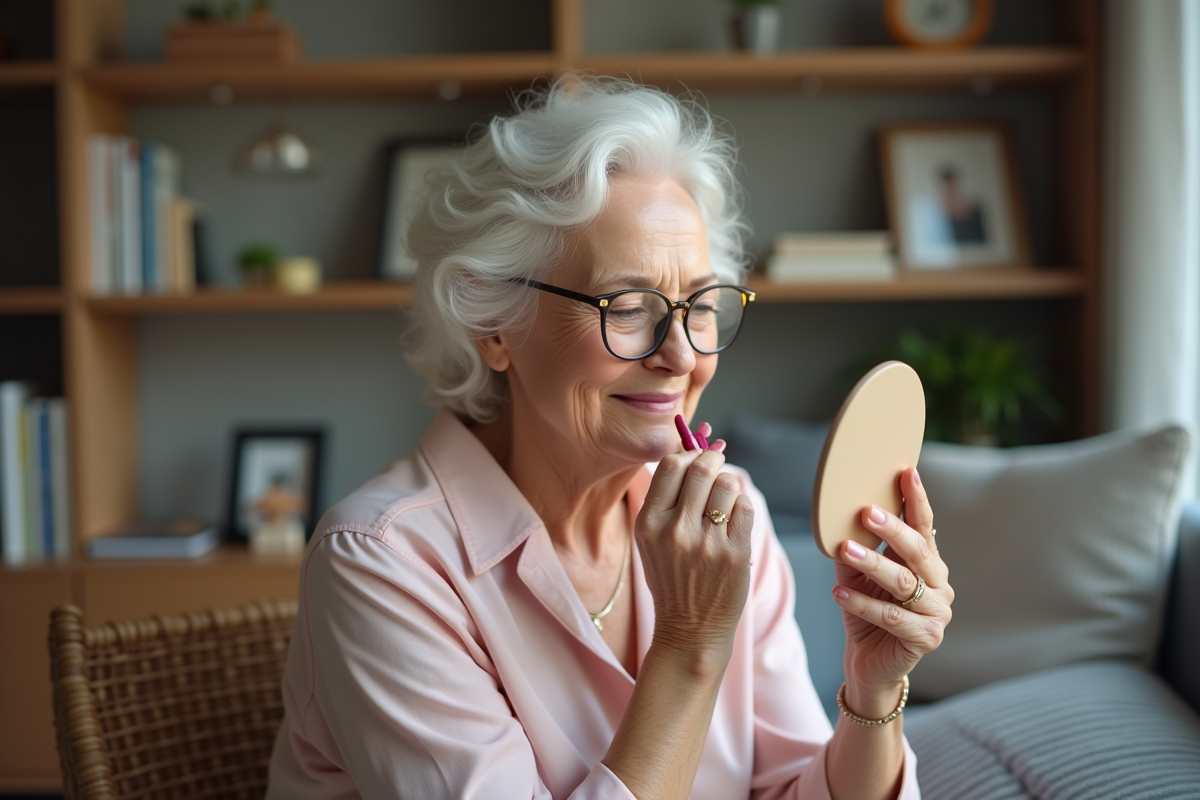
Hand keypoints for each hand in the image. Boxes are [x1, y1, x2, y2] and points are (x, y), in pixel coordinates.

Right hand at [636, 448, 752, 664]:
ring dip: (729, 484)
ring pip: (727, 484)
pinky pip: (745, 507)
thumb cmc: (672, 580)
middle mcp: (674, 530)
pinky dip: (743, 505)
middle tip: (717, 466)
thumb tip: (692, 454)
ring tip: (725, 498)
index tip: (697, 458)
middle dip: (713, 460)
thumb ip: (665, 500)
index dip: (688, 454)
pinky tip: (735, 519)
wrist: (689, 630)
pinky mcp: (734, 554)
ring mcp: (706, 543)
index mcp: (649, 523)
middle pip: (701, 468)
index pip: (670, 465)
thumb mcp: (651, 541)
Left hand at [831, 467, 952, 712]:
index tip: (905, 472)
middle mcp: (939, 584)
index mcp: (927, 563)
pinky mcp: (926, 638)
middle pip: (917, 551)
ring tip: (844, 550)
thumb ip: (854, 549)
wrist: (868, 663)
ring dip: (872, 564)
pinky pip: (892, 616)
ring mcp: (937, 612)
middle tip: (866, 512)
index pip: (924, 526)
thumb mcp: (857, 576)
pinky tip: (838, 594)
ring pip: (903, 583)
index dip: (916, 500)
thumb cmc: (865, 613)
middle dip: (892, 529)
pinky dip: (862, 603)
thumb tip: (836, 517)